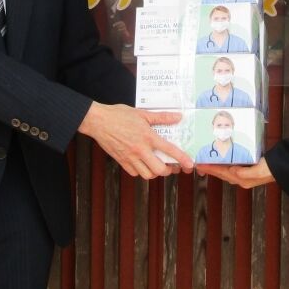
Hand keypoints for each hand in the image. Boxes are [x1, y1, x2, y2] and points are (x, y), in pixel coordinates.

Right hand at [78, 103, 193, 178]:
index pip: (169, 150)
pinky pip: (134, 173)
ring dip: (154, 172)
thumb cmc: (119, 115)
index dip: (182, 159)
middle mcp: (140, 149)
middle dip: (167, 170)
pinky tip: (142, 164)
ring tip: (156, 165)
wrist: (98, 121)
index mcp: (147, 136)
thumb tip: (177, 117)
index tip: (189, 165)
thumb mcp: (142, 113)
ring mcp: (130, 157)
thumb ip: (161, 117)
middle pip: (159, 169)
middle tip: (169, 166)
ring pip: (147, 174)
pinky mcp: (121, 161)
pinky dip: (141, 171)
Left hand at [196, 157, 274, 188]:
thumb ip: (245, 173)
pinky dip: (225, 164)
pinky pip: (232, 167)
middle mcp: (242, 179)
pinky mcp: (248, 169)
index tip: (200, 165)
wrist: (283, 168)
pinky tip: (223, 160)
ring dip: (216, 167)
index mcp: (243, 179)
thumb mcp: (259, 171)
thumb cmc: (271, 169)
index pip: (223, 173)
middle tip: (199, 164)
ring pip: (226, 171)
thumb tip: (233, 171)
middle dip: (211, 169)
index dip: (211, 169)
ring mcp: (245, 175)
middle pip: (222, 174)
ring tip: (207, 162)